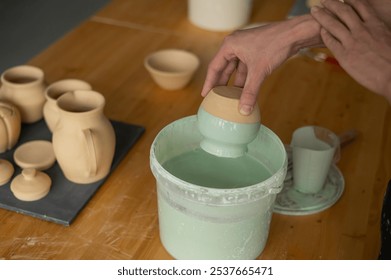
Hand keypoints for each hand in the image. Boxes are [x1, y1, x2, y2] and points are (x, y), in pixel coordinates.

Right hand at [201, 15, 322, 114]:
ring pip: (235, 69)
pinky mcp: (255, 51)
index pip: (214, 67)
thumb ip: (250, 92)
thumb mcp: (259, 71)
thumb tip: (243, 110)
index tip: (205, 95)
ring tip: (229, 97)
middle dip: (221, 84)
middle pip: (223, 68)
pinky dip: (244, 79)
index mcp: (229, 45)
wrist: (294, 34)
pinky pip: (245, 68)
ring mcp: (245, 48)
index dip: (209, 83)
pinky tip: (244, 91)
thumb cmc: (275, 44)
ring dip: (234, 83)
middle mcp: (235, 45)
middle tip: (215, 98)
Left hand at [311, 0, 390, 101]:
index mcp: (375, 24)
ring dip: (322, 16)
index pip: (360, 6)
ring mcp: (352, 42)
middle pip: (344, 11)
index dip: (350, 0)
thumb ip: (378, 31)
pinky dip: (325, 34)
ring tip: (314, 10)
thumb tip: (378, 30)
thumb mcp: (388, 38)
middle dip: (332, 4)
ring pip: (333, 24)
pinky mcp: (344, 56)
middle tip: (323, 0)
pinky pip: (331, 42)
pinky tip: (320, 31)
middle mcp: (362, 30)